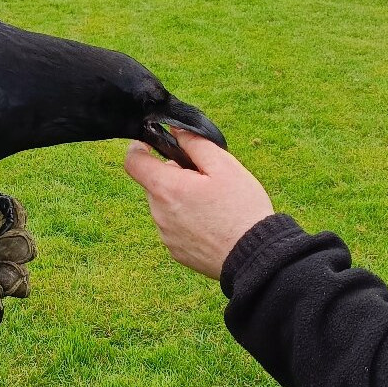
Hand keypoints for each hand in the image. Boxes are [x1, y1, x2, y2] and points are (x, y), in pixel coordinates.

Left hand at [125, 132, 273, 278]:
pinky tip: (212, 223)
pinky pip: (174, 227)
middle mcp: (159, 213)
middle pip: (154, 184)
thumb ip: (195, 143)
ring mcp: (165, 235)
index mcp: (167, 188)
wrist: (254, 255)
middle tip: (204, 179)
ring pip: (164, 206)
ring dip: (180, 199)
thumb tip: (175, 130)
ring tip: (212, 204)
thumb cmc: (241, 209)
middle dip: (173, 176)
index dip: (139, 148)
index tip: (153, 144)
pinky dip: (187, 220)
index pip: (133, 162)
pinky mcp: (175, 251)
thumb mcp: (224, 166)